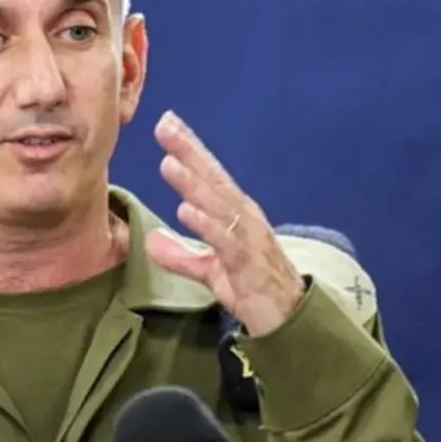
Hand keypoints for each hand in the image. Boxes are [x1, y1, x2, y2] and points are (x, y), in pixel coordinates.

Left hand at [144, 110, 304, 337]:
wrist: (289, 319)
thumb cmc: (252, 287)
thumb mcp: (210, 269)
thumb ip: (181, 254)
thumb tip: (151, 239)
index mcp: (235, 213)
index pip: (208, 175)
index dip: (189, 149)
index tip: (166, 122)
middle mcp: (244, 217)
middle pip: (213, 179)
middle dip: (189, 151)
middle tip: (165, 125)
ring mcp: (248, 238)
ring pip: (218, 205)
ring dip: (193, 183)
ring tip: (168, 163)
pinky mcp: (248, 263)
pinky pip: (225, 241)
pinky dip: (206, 224)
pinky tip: (186, 210)